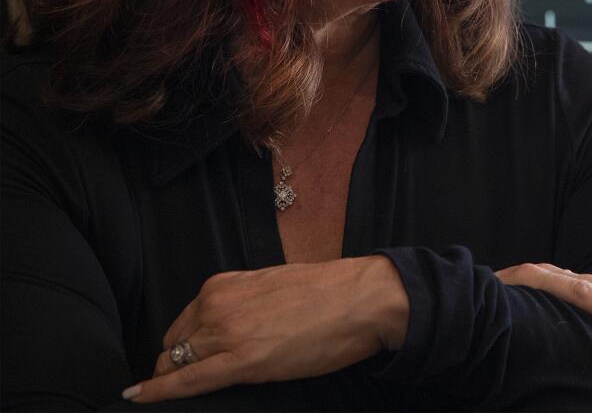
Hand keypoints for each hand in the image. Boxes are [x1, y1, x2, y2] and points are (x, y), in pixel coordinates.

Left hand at [123, 256, 406, 403]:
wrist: (360, 299)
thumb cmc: (329, 293)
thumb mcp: (273, 287)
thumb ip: (243, 304)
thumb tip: (231, 327)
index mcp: (225, 285)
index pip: (184, 322)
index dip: (181, 345)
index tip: (177, 358)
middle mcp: (217, 305)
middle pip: (174, 345)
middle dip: (173, 363)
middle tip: (184, 379)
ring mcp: (226, 334)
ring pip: (176, 363)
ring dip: (170, 377)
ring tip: (168, 391)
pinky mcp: (241, 362)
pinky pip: (187, 381)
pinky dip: (159, 392)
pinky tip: (138, 398)